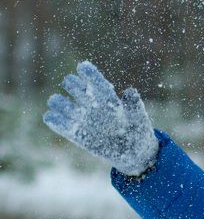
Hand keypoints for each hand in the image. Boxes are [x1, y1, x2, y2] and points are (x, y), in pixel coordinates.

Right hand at [43, 60, 159, 176]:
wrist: (133, 152)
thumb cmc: (137, 130)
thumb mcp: (138, 117)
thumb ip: (133, 105)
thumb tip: (130, 92)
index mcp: (107, 97)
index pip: (96, 82)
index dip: (89, 74)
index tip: (82, 66)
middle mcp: (92, 105)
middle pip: (76, 88)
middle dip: (72, 85)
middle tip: (70, 83)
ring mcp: (83, 119)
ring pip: (63, 105)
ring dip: (58, 102)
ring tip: (55, 100)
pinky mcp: (77, 135)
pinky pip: (61, 126)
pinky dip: (54, 121)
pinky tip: (50, 116)